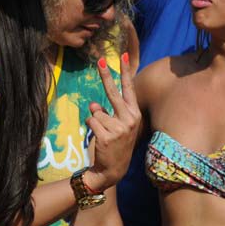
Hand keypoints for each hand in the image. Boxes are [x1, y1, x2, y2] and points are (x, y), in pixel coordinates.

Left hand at [85, 53, 140, 191]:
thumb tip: (93, 105)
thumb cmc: (115, 144)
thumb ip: (106, 112)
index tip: (123, 55)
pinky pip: (91, 121)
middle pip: (113, 92)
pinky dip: (90, 128)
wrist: (113, 170)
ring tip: (103, 134)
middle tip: (100, 60)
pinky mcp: (108, 136)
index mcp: (134, 114)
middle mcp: (130, 119)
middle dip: (106, 75)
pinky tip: (99, 139)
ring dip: (95, 121)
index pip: (129, 89)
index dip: (125, 72)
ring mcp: (120, 128)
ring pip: (97, 112)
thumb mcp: (115, 126)